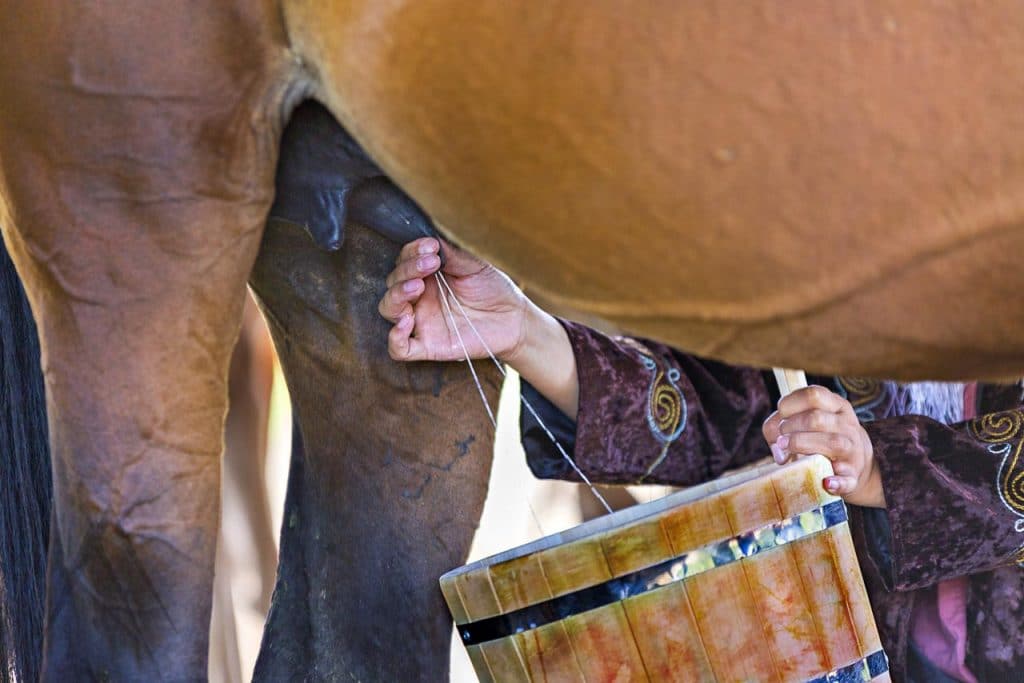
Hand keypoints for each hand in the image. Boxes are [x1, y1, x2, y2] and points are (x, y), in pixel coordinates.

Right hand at [378, 237, 529, 362]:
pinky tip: (406, 322)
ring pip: (389, 309)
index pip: (404, 261)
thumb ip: (451, 255)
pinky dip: (395, 337)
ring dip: (397, 295)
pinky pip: (399, 348)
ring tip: (417, 286)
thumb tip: (430, 240)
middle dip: (407, 270)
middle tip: (430, 264)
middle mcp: (420, 297)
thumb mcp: (475, 266)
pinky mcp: (428, 346)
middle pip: (393, 282)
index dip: (411, 252)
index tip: (430, 247)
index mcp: (427, 276)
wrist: (514, 318)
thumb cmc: (494, 290)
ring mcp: (421, 321)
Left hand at [762, 385, 885, 507]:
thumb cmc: (819, 437)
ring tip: (786, 450)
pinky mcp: (853, 476)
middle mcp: (847, 425)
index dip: (789, 404)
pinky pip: (847, 479)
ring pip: (832, 443)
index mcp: (836, 406)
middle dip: (790, 427)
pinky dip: (837, 482)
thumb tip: (778, 448)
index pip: (813, 395)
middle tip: (781, 439)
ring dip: (803, 445)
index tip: (781, 415)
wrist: (855, 462)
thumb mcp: (805, 421)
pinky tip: (826, 482)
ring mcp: (853, 450)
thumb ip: (779, 426)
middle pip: (817, 419)